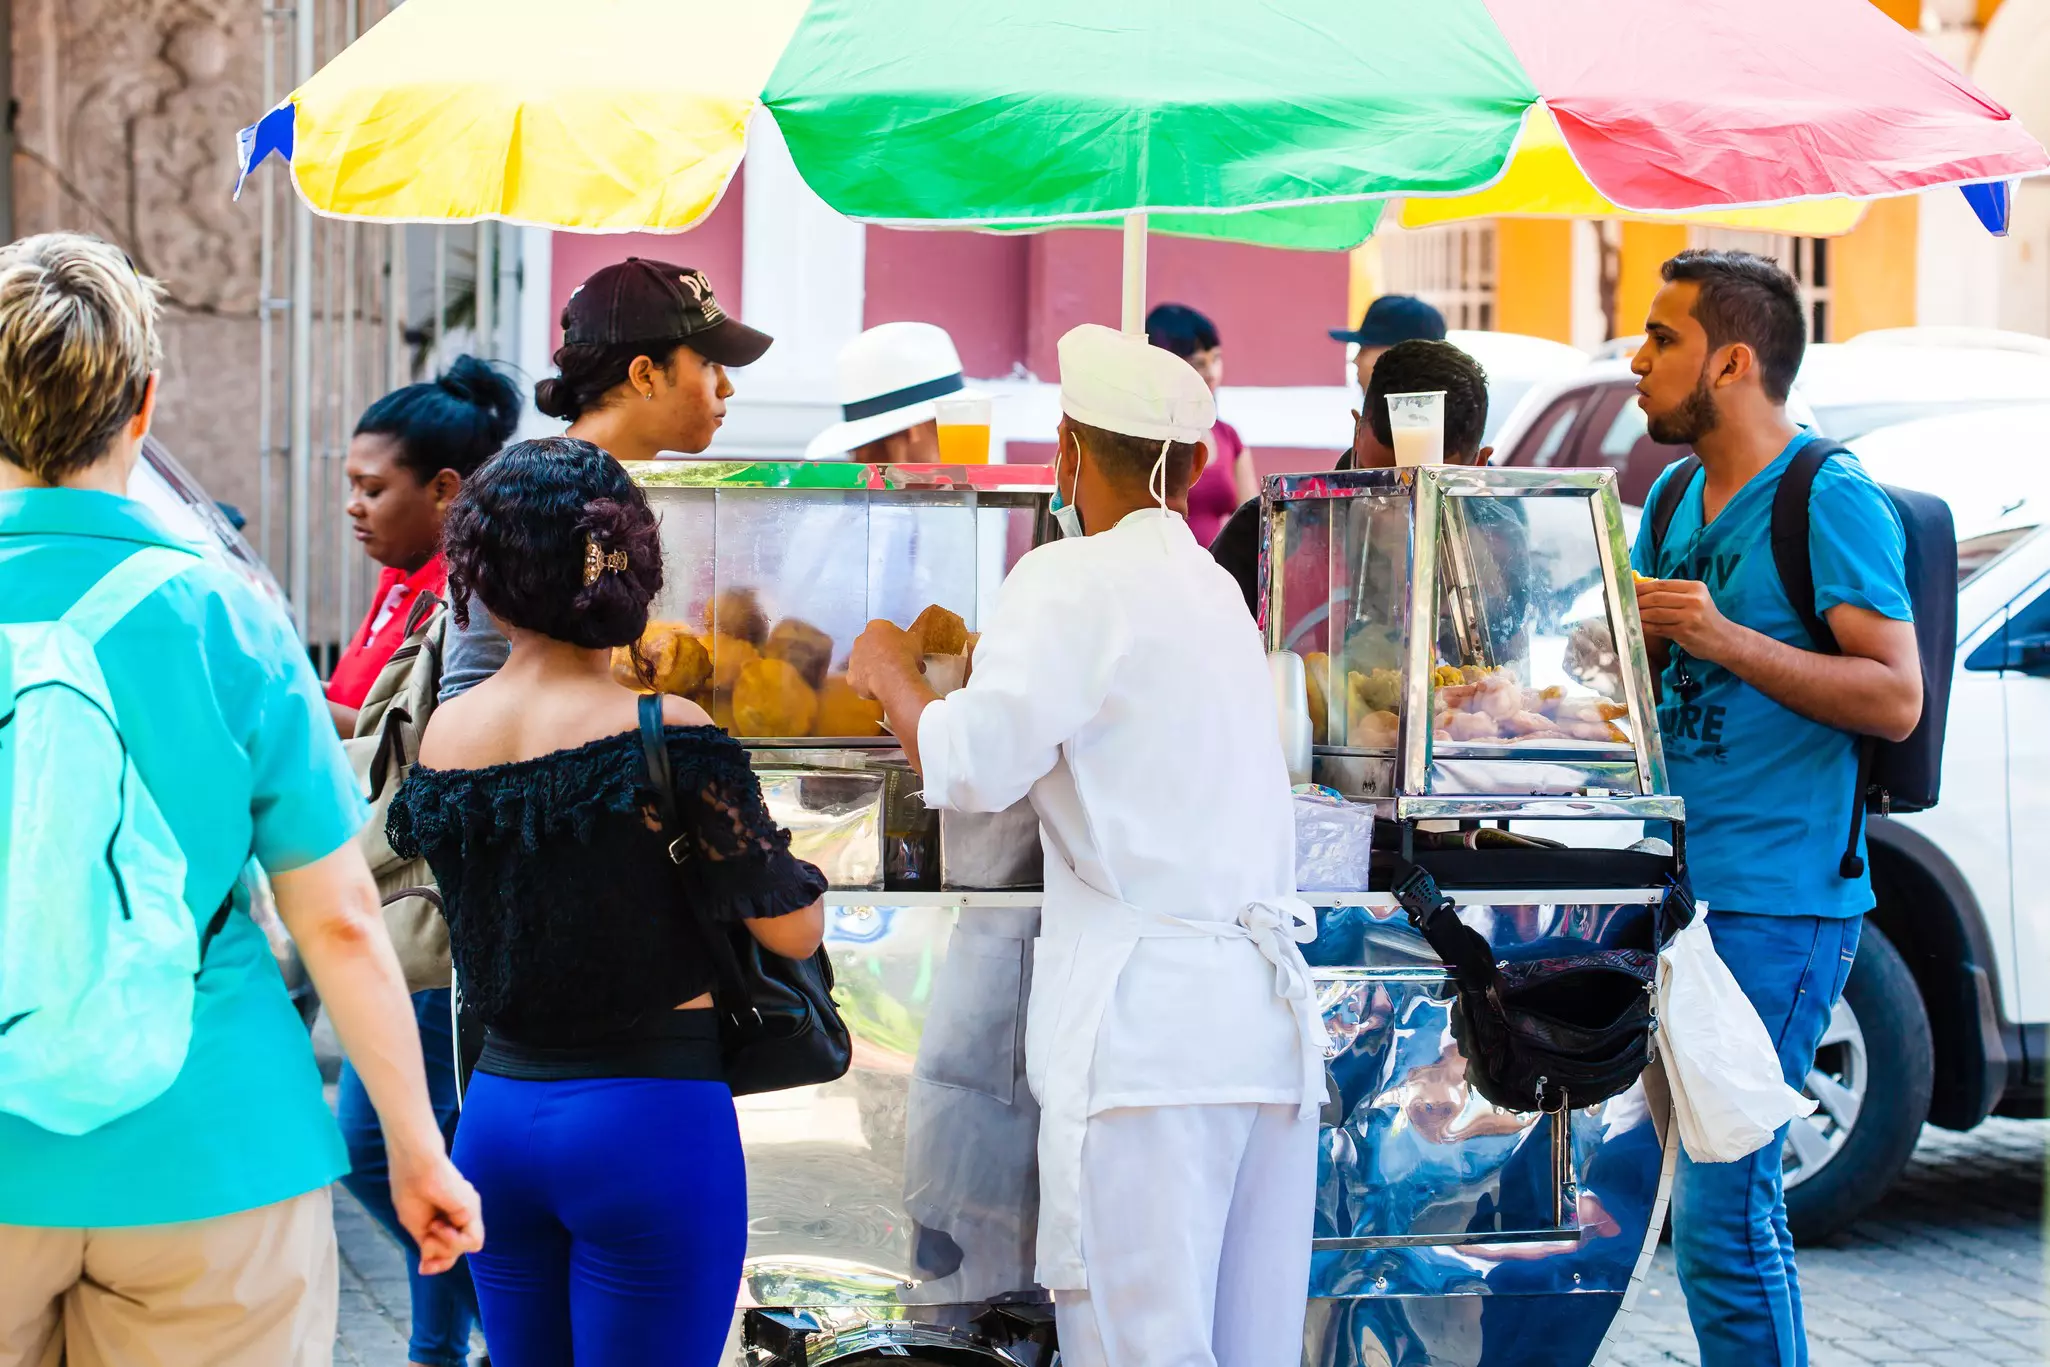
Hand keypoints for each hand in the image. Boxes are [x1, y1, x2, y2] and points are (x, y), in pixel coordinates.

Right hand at [388, 1142, 483, 1274]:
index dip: (440, 1264)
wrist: (414, 1165)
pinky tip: (440, 1225)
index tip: (424, 1268)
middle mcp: (460, 1216)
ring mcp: (468, 1212)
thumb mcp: (416, 1226)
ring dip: (445, 1245)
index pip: (451, 1250)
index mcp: (445, 1219)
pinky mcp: (473, 1209)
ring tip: (434, 1225)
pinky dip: (453, 1240)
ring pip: (464, 1249)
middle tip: (428, 1232)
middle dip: (439, 1252)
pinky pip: (472, 1242)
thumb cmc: (410, 1189)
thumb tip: (428, 1268)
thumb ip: (428, 1245)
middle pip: (455, 1251)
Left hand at [847, 619, 922, 701]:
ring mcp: (854, 660)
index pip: (882, 630)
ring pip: (863, 664)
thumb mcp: (915, 641)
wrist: (894, 677)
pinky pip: (861, 680)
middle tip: (895, 663)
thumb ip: (908, 639)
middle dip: (880, 654)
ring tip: (890, 678)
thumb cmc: (904, 656)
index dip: (892, 640)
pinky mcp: (852, 677)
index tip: (899, 648)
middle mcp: (860, 641)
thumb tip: (909, 643)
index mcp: (876, 627)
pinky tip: (881, 687)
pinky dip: (869, 684)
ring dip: (874, 669)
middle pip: (870, 646)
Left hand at [1633, 578, 1735, 661]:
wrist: (1725, 640)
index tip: (1628, 590)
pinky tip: (1638, 627)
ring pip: (1655, 613)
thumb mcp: (1695, 600)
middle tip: (1624, 604)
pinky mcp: (1685, 632)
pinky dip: (1645, 627)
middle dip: (1637, 601)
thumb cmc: (1705, 619)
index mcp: (1695, 587)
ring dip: (1639, 615)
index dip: (1642, 587)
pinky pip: (1659, 628)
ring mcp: (1690, 616)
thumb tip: (1641, 590)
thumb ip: (1674, 594)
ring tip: (1628, 616)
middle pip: (1656, 597)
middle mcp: (1694, 600)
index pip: (1662, 584)